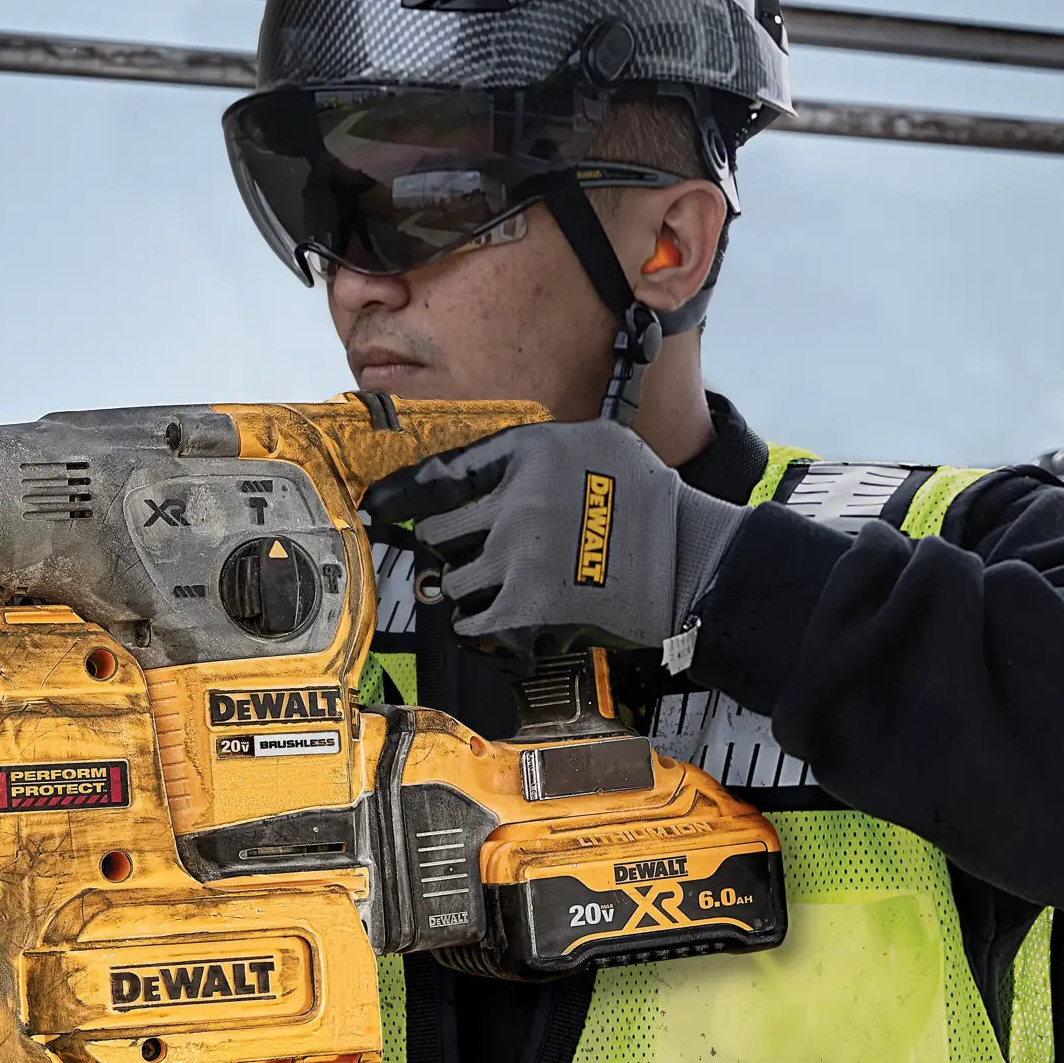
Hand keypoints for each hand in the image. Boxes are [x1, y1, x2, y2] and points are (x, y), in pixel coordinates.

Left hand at [364, 420, 745, 656]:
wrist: (683, 555)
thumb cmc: (650, 495)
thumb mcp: (602, 439)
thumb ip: (549, 441)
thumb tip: (509, 452)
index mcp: (530, 453)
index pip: (449, 470)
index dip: (408, 489)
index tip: (380, 504)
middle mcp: (515, 498)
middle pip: (441, 526)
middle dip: (443, 542)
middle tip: (449, 551)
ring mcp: (518, 551)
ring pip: (454, 575)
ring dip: (461, 585)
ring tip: (477, 587)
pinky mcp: (527, 598)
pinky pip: (474, 616)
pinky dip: (473, 622)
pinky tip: (481, 620)